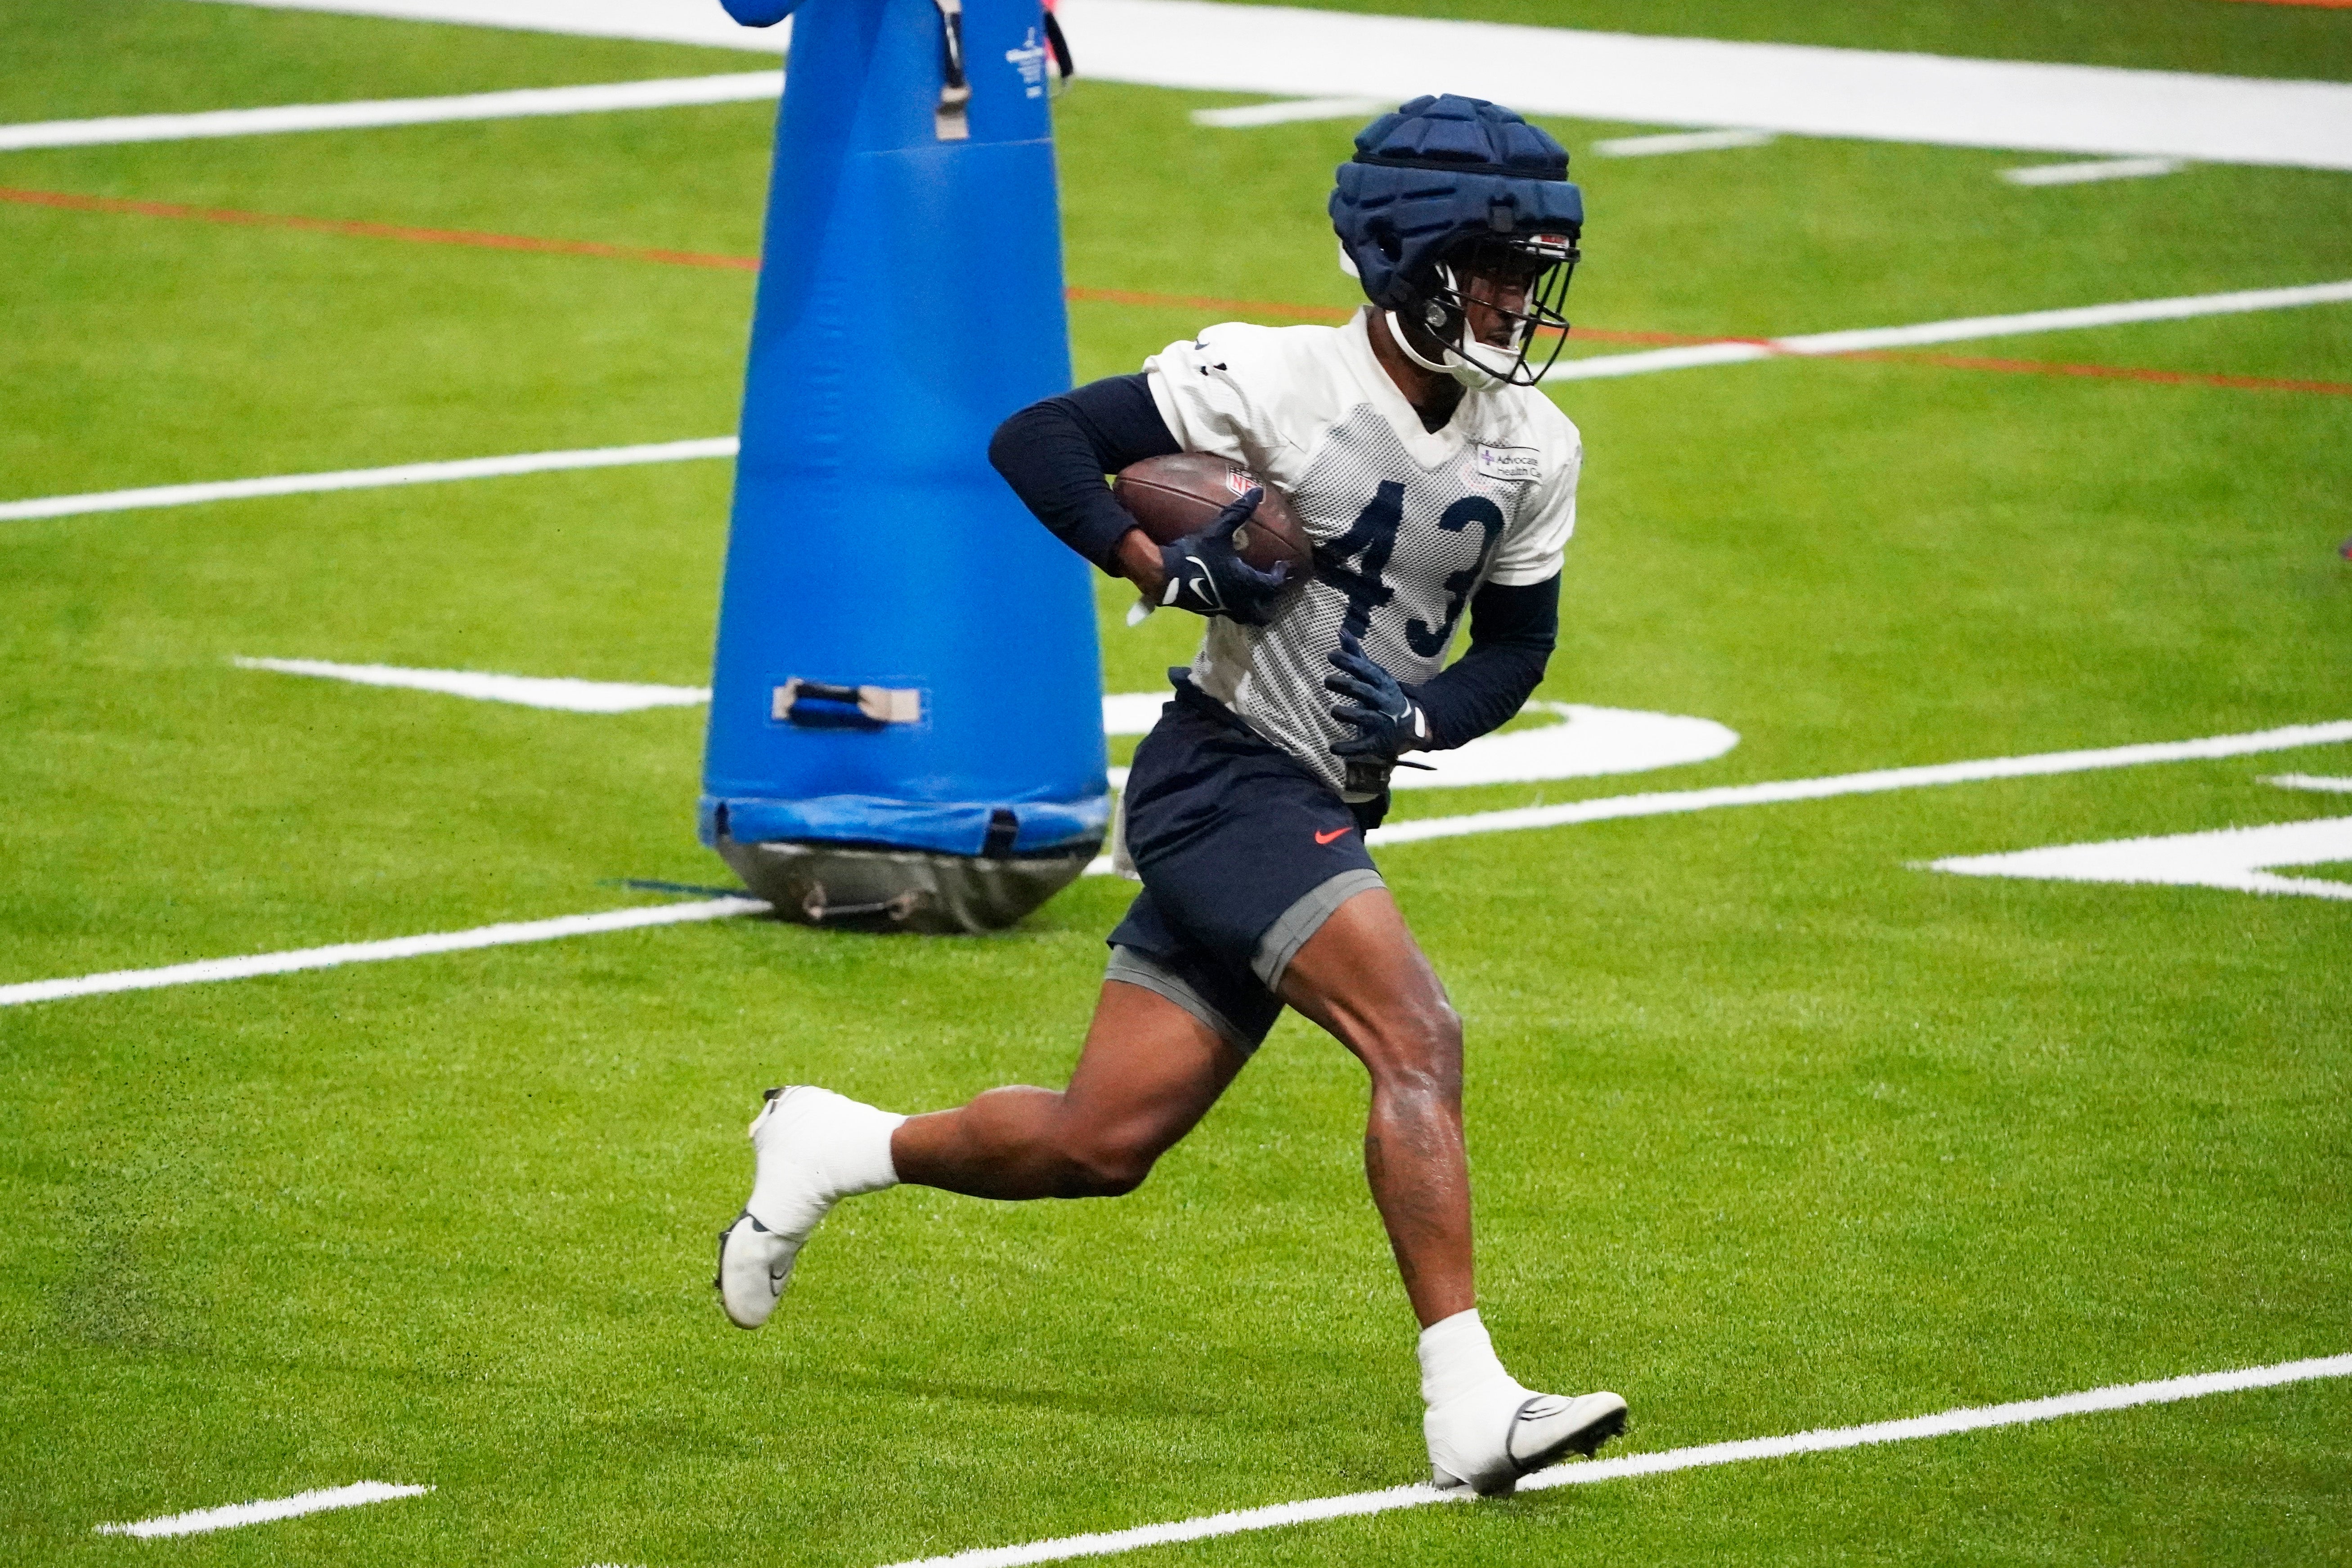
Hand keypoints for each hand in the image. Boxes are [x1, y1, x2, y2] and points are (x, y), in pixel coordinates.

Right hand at [1156, 488, 1290, 625]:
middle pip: (1263, 614)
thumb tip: (1257, 492)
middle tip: (1270, 587)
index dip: (1280, 575)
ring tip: (1252, 594)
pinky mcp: (1207, 611)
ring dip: (1252, 608)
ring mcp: (1222, 609)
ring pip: (1245, 617)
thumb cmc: (1195, 555)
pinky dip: (1234, 606)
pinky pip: (1227, 613)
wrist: (1164, 575)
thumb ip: (1238, 513)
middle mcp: (1238, 601)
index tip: (1281, 566)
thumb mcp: (1218, 531)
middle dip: (1271, 603)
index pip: (1272, 585)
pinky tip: (1227, 592)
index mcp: (1245, 583)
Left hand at [1324, 631, 1428, 759]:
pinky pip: (1363, 746)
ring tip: (1333, 710)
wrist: (1412, 726)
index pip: (1366, 670)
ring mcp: (1382, 723)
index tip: (1330, 655)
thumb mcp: (1373, 676)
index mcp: (1382, 683)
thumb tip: (1341, 630)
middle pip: (1365, 692)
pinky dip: (1348, 748)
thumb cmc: (1383, 695)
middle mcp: (1383, 702)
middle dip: (1347, 685)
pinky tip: (1332, 748)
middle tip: (1326, 679)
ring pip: (1366, 718)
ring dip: (1350, 714)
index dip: (1349, 662)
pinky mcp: (1378, 743)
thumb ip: (1356, 656)